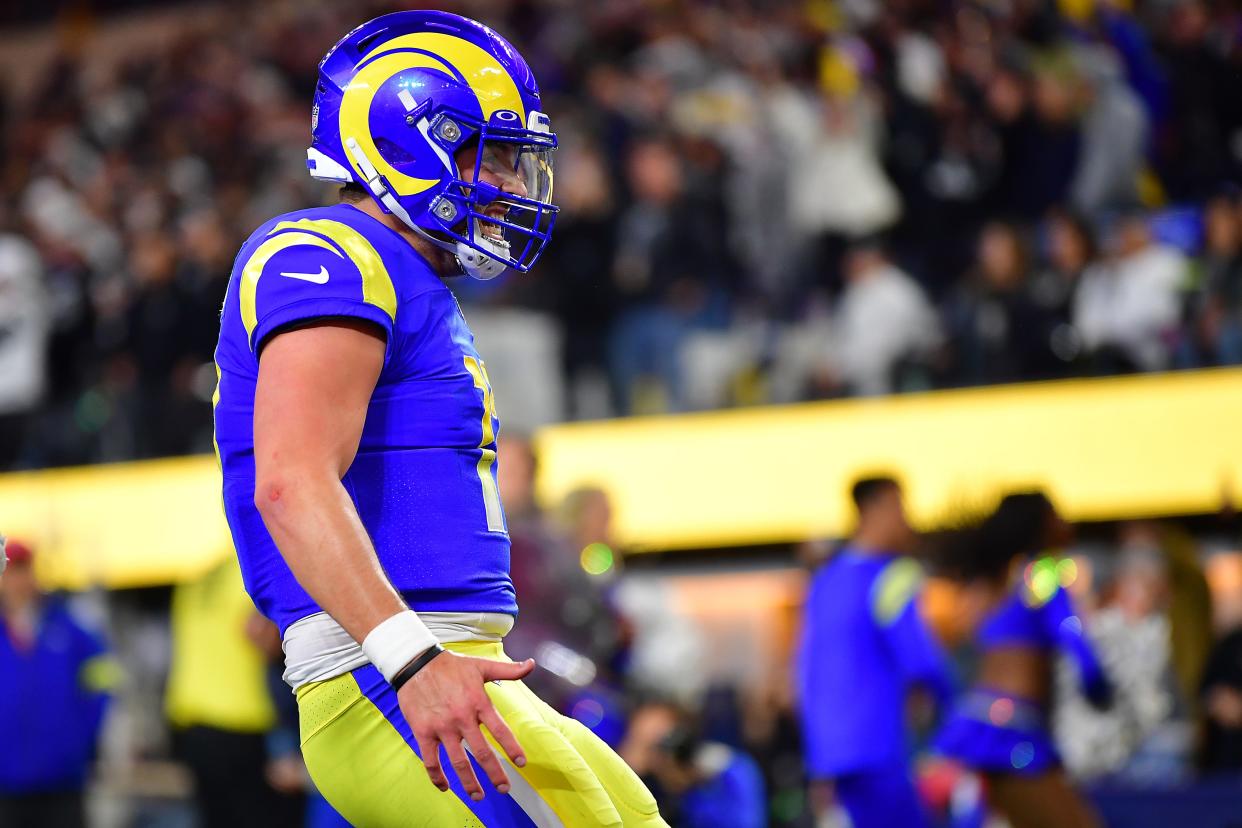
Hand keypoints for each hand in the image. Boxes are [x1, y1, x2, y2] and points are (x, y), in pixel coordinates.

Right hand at [397, 651, 534, 799]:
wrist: (415, 663)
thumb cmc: (451, 665)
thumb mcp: (481, 665)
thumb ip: (508, 670)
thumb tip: (532, 664)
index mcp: (478, 701)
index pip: (500, 730)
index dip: (512, 748)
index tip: (521, 763)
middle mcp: (462, 717)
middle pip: (482, 752)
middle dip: (495, 774)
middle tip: (504, 789)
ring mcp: (442, 726)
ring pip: (458, 761)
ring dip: (468, 782)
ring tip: (478, 796)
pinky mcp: (423, 731)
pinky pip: (430, 760)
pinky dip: (437, 776)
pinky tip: (445, 787)